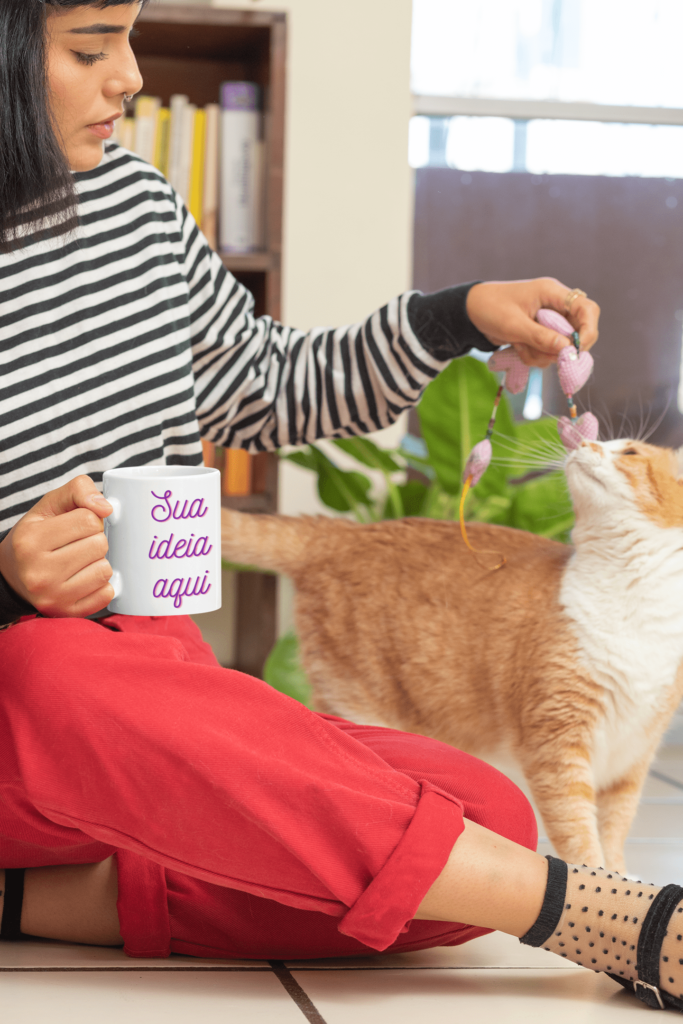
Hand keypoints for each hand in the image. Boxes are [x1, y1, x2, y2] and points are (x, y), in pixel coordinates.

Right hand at [0, 476, 113, 617]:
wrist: (13, 575)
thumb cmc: (36, 535)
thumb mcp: (49, 505)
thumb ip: (79, 490)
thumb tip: (107, 508)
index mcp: (31, 540)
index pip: (89, 520)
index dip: (90, 519)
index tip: (77, 525)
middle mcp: (38, 572)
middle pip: (99, 545)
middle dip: (95, 540)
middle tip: (78, 544)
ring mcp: (52, 596)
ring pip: (105, 570)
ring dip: (98, 562)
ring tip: (80, 561)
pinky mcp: (66, 613)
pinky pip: (106, 595)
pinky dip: (101, 584)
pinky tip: (84, 578)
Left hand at [466, 278, 599, 367]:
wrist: (469, 312)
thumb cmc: (490, 309)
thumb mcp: (514, 325)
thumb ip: (541, 337)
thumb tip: (568, 349)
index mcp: (552, 293)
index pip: (586, 309)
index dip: (589, 331)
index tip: (577, 351)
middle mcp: (555, 306)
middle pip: (578, 332)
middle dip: (561, 348)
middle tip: (542, 354)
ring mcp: (548, 321)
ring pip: (561, 347)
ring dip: (542, 354)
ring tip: (519, 346)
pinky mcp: (540, 334)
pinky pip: (547, 352)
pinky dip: (534, 356)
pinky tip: (517, 348)